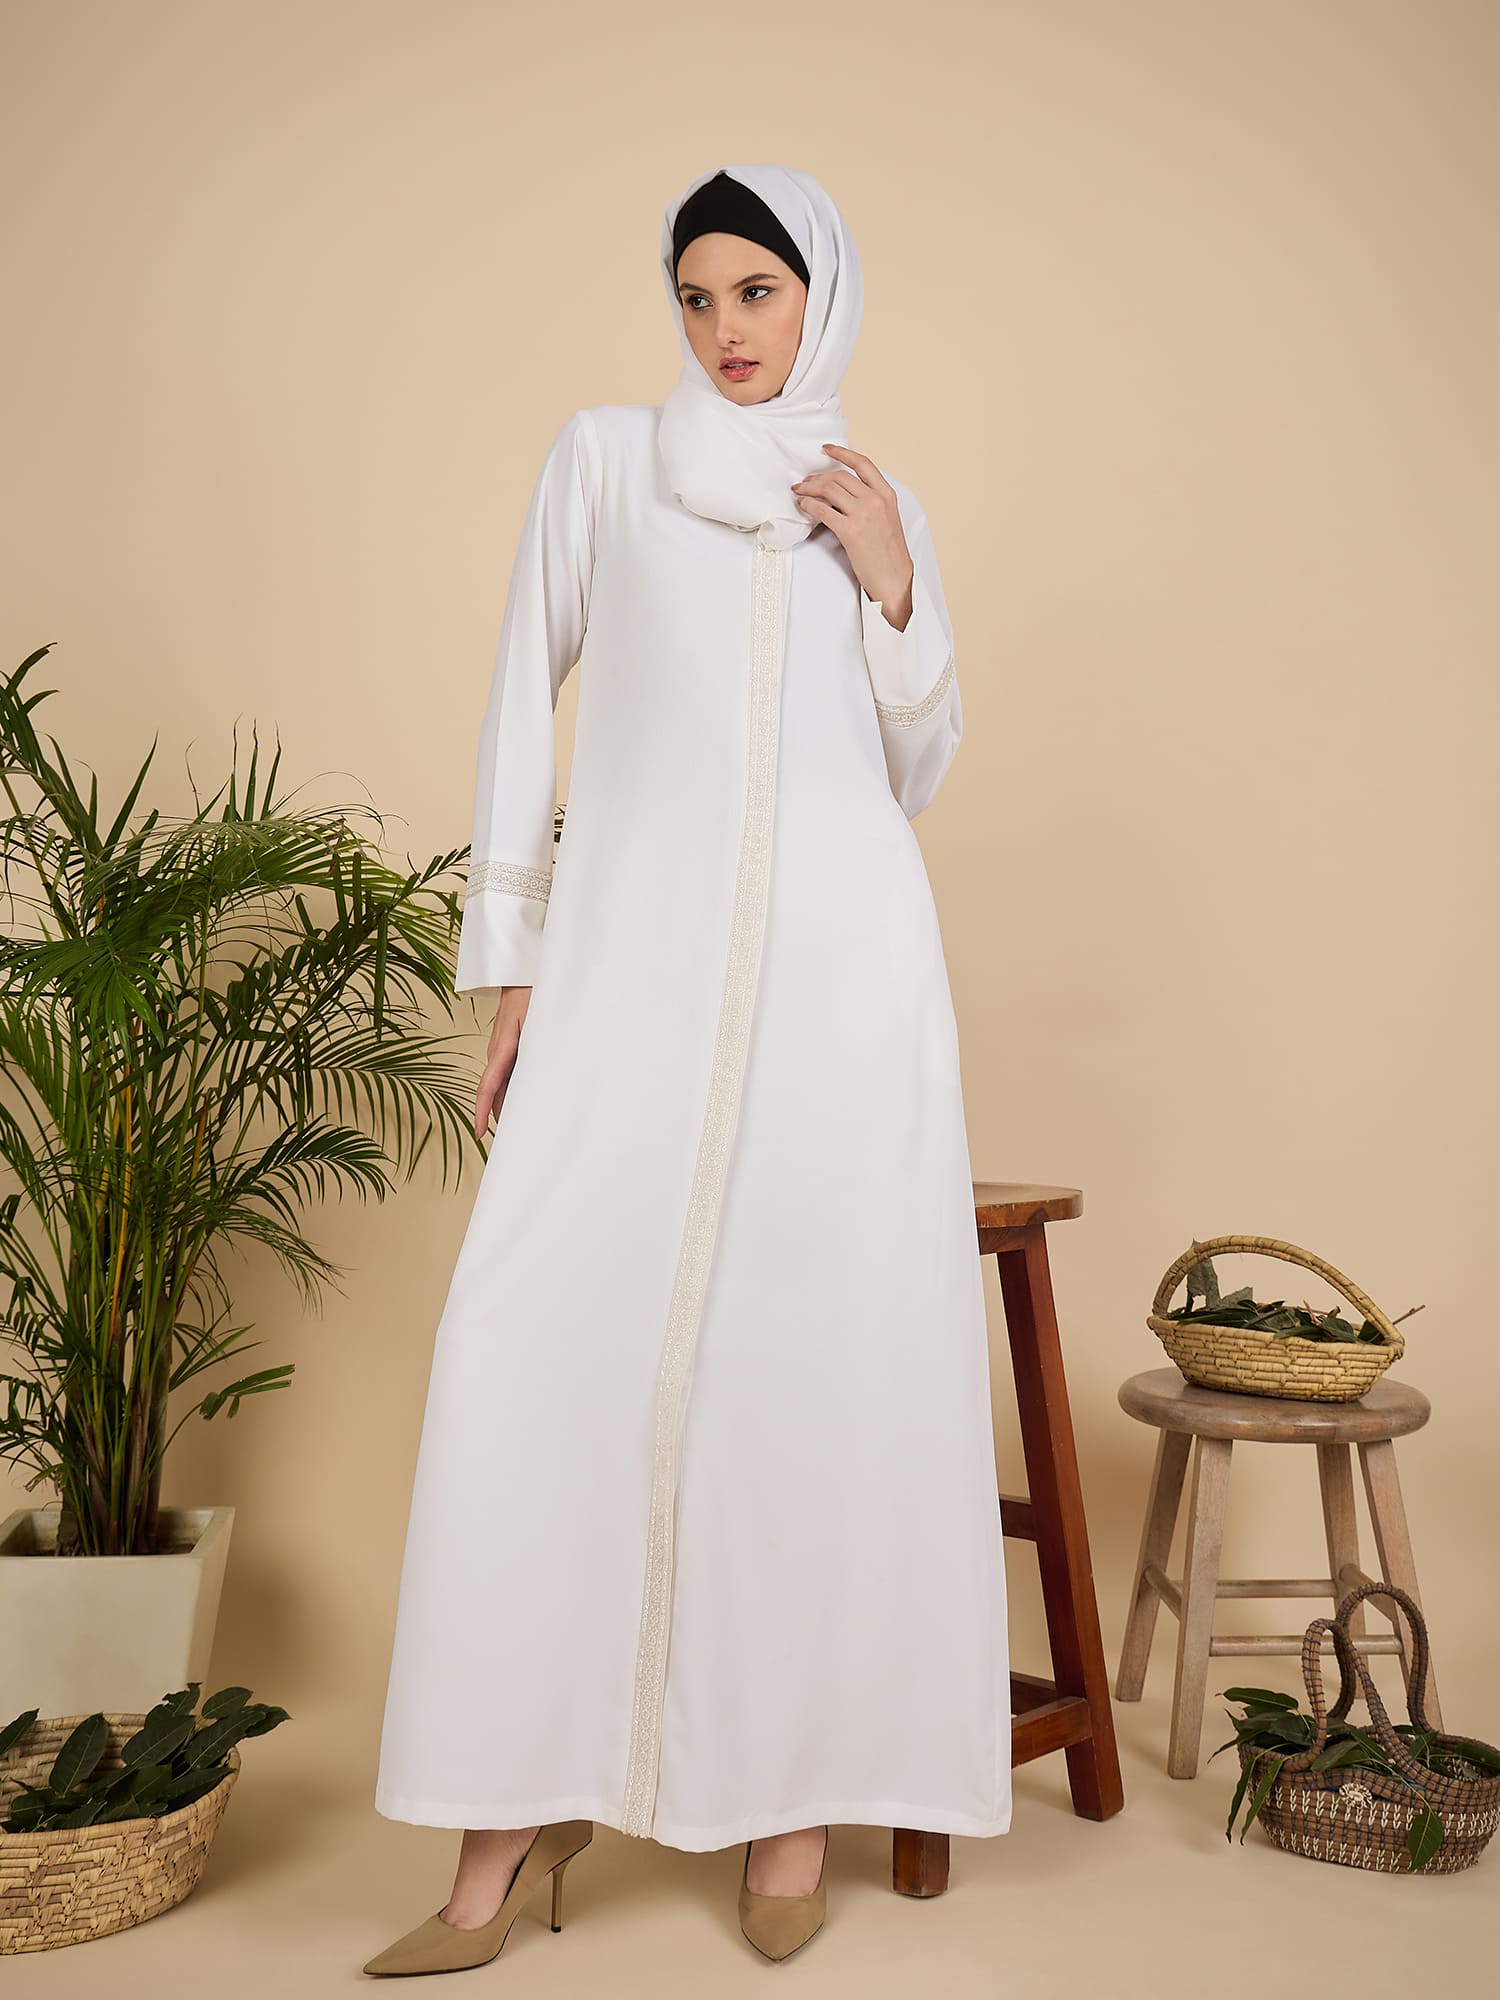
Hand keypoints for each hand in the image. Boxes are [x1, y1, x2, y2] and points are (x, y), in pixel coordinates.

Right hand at [475, 985, 531, 1139]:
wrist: (523, 970)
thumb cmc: (534, 991)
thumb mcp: (541, 1019)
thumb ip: (541, 1047)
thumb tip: (547, 1073)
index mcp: (503, 1047)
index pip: (487, 1086)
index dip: (481, 1111)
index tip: (479, 1133)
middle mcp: (496, 1051)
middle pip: (494, 1092)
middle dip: (500, 1117)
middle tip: (514, 1145)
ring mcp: (500, 1049)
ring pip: (501, 1085)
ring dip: (508, 1104)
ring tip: (523, 1129)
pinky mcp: (507, 1046)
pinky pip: (506, 1074)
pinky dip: (513, 1090)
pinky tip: (527, 1100)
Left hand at [791, 443, 913, 627]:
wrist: (895, 578)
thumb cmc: (889, 554)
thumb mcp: (887, 519)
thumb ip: (871, 501)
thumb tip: (844, 493)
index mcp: (886, 494)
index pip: (862, 464)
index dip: (842, 453)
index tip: (826, 449)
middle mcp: (876, 500)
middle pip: (840, 476)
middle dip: (817, 477)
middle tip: (804, 482)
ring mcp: (863, 514)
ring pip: (829, 489)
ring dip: (809, 488)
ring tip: (799, 492)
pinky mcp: (850, 531)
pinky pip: (823, 510)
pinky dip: (809, 505)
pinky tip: (803, 506)